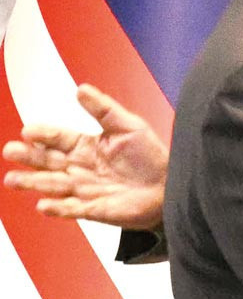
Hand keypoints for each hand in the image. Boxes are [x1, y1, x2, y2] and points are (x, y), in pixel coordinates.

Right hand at [1, 83, 168, 228]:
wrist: (171, 185)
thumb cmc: (151, 156)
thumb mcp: (129, 125)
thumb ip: (104, 109)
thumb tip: (81, 88)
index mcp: (86, 146)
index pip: (58, 138)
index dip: (44, 134)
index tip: (28, 131)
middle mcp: (79, 167)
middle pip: (47, 161)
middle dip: (28, 157)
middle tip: (10, 151)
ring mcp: (84, 189)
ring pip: (53, 185)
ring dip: (33, 183)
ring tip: (13, 180)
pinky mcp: (94, 209)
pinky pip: (72, 209)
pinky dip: (58, 208)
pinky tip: (43, 205)